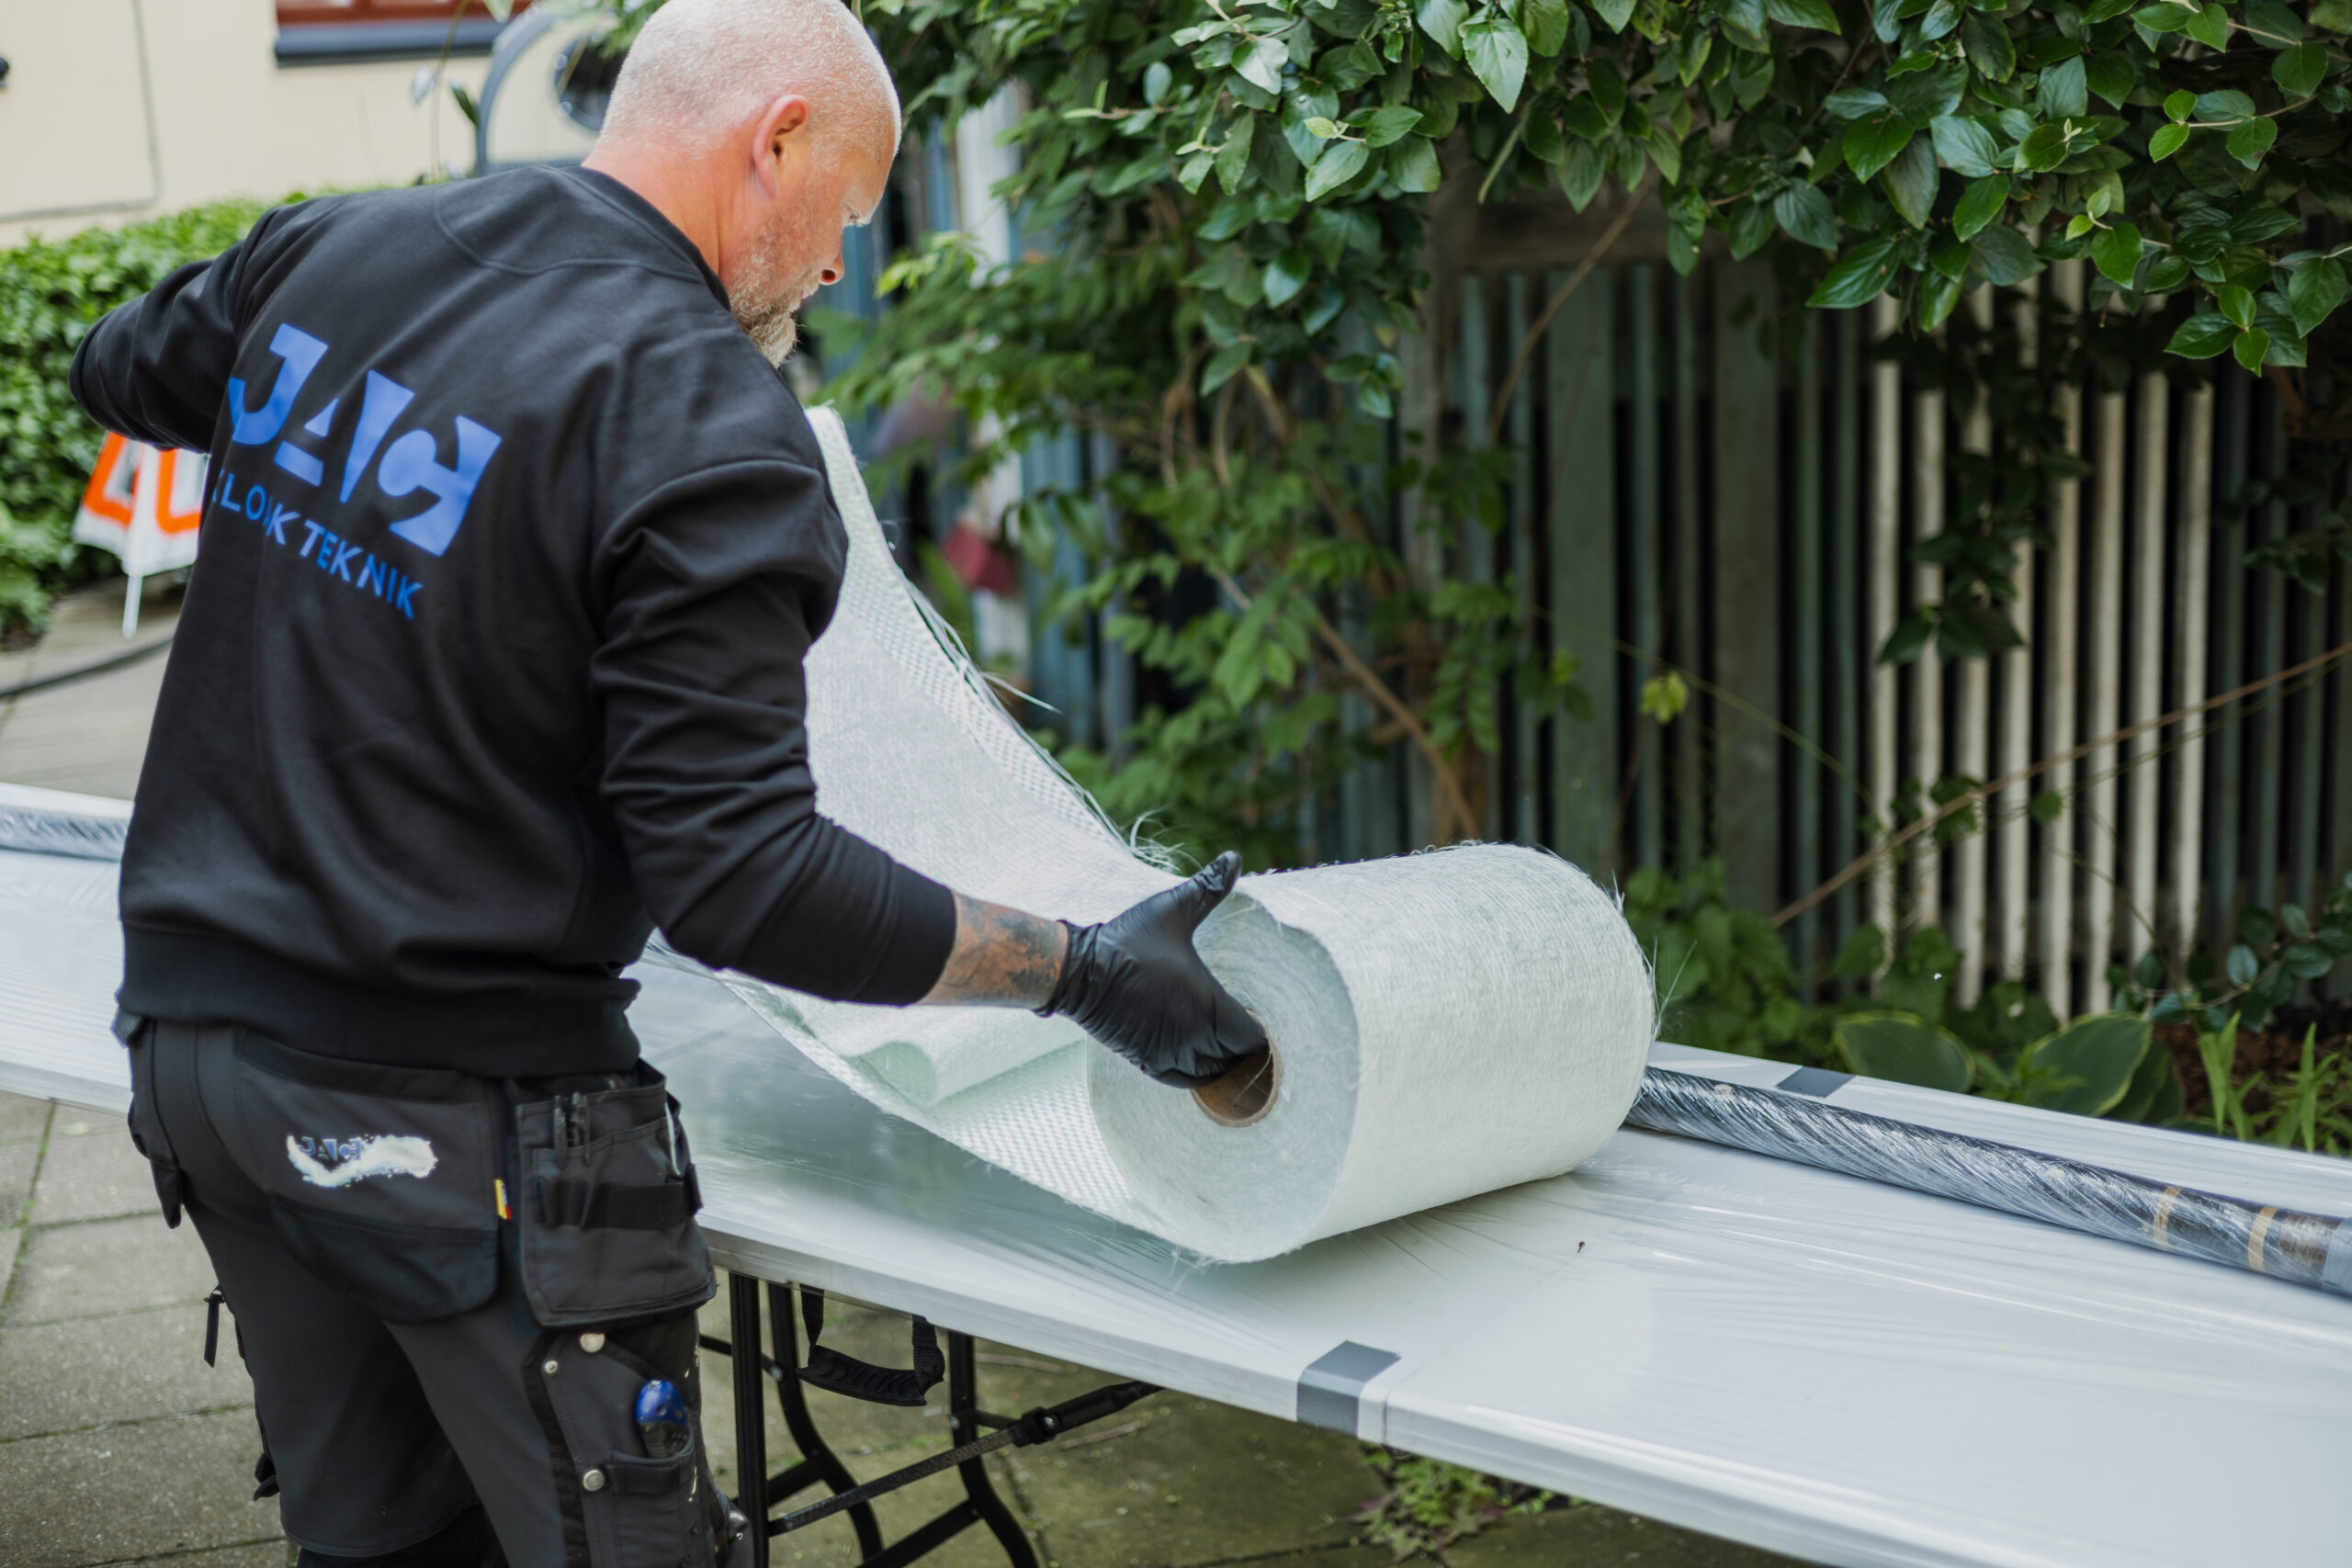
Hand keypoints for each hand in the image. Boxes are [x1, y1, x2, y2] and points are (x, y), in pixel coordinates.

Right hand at [1038, 852, 1267, 1087]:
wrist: (1080, 971)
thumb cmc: (1130, 940)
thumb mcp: (1173, 909)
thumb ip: (1209, 887)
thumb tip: (1234, 856)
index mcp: (1208, 1003)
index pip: (1253, 1037)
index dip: (1260, 1029)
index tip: (1255, 1015)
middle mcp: (1193, 1035)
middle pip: (1237, 1059)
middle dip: (1242, 1046)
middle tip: (1240, 1026)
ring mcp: (1170, 1052)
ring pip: (1212, 1073)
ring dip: (1221, 1061)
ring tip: (1220, 1041)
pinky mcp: (1148, 1061)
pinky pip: (1185, 1080)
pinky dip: (1197, 1072)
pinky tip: (1198, 1054)